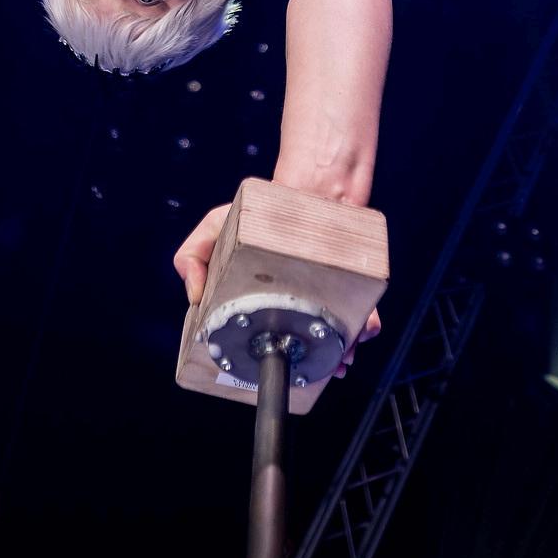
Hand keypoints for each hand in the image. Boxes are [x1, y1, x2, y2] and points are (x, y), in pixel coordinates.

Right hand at [172, 205, 384, 378]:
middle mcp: (293, 307)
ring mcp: (324, 301)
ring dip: (340, 352)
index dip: (267, 355)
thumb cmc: (259, 215)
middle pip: (302, 345)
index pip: (262, 337)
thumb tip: (196, 296)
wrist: (306, 192)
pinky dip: (365, 328)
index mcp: (260, 302)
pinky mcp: (352, 291)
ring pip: (334, 339)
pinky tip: (362, 330)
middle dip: (309, 360)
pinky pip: (363, 317)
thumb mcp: (216, 228)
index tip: (270, 359)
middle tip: (311, 365)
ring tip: (341, 357)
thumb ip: (192, 256)